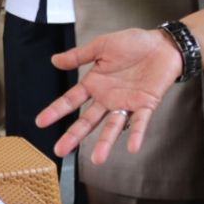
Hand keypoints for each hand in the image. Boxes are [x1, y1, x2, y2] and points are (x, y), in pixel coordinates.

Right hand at [35, 28, 181, 163]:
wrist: (163, 44)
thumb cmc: (134, 43)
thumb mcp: (101, 46)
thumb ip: (78, 56)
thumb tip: (54, 60)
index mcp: (95, 83)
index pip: (71, 100)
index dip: (56, 111)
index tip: (41, 122)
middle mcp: (108, 98)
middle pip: (87, 120)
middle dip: (73, 136)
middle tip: (60, 150)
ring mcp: (126, 103)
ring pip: (112, 127)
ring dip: (105, 143)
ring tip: (97, 159)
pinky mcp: (145, 104)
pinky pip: (139, 122)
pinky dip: (136, 134)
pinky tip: (131, 147)